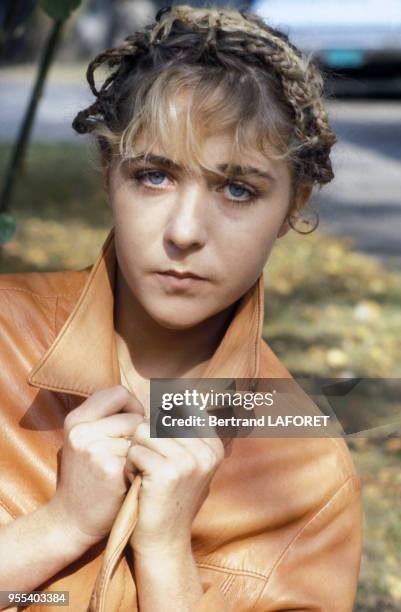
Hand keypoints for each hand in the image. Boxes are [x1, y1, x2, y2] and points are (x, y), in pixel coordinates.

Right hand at [48, 385, 144, 548]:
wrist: (72, 521)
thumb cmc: (89, 478)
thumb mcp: (87, 441)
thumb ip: (109, 418)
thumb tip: (152, 401)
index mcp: (77, 419)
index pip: (118, 393)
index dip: (133, 406)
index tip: (136, 425)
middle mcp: (81, 429)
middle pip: (134, 416)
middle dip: (140, 436)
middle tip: (130, 457)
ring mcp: (94, 448)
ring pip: (140, 437)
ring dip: (141, 453)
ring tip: (127, 470)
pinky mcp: (109, 467)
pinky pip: (141, 456)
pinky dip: (140, 468)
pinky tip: (128, 481)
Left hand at [125, 422, 224, 554]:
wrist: (164, 542)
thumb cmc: (169, 499)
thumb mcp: (188, 464)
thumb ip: (186, 432)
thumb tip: (176, 394)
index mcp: (214, 445)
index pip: (178, 411)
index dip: (159, 428)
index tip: (161, 454)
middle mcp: (206, 451)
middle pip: (157, 421)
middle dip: (145, 442)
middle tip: (149, 468)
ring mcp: (189, 461)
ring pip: (143, 432)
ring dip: (135, 453)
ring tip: (143, 474)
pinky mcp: (167, 472)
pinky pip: (135, 451)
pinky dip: (129, 467)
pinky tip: (137, 484)